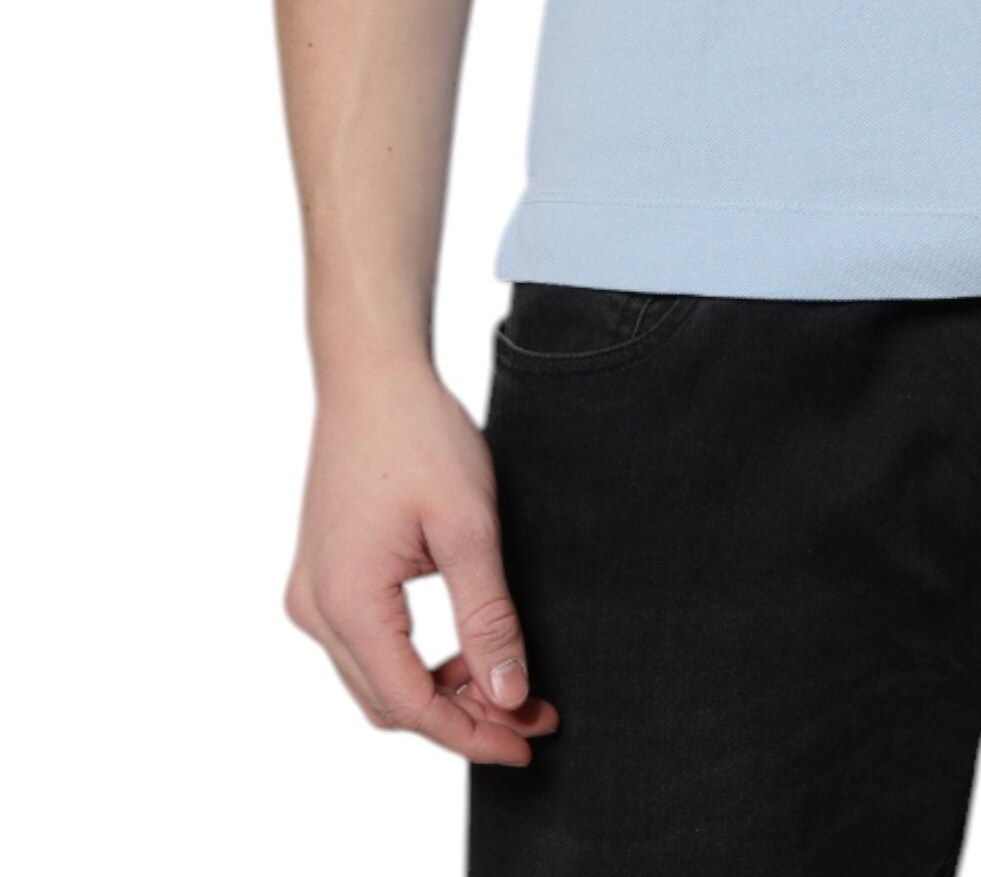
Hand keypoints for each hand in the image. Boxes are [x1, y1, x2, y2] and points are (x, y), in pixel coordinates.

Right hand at [285, 360, 557, 766]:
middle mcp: (315, 609)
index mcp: (346, 602)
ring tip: (509, 685)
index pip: (410, 705)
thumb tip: (508, 692)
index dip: (472, 733)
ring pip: (377, 679)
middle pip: (390, 702)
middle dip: (463, 718)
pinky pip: (367, 646)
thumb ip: (487, 615)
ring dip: (441, 692)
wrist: (371, 375)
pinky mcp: (322, 577)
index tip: (529, 741)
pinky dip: (416, 660)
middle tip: (533, 716)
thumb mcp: (468, 525)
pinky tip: (465, 651)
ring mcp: (312, 593)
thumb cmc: (419, 435)